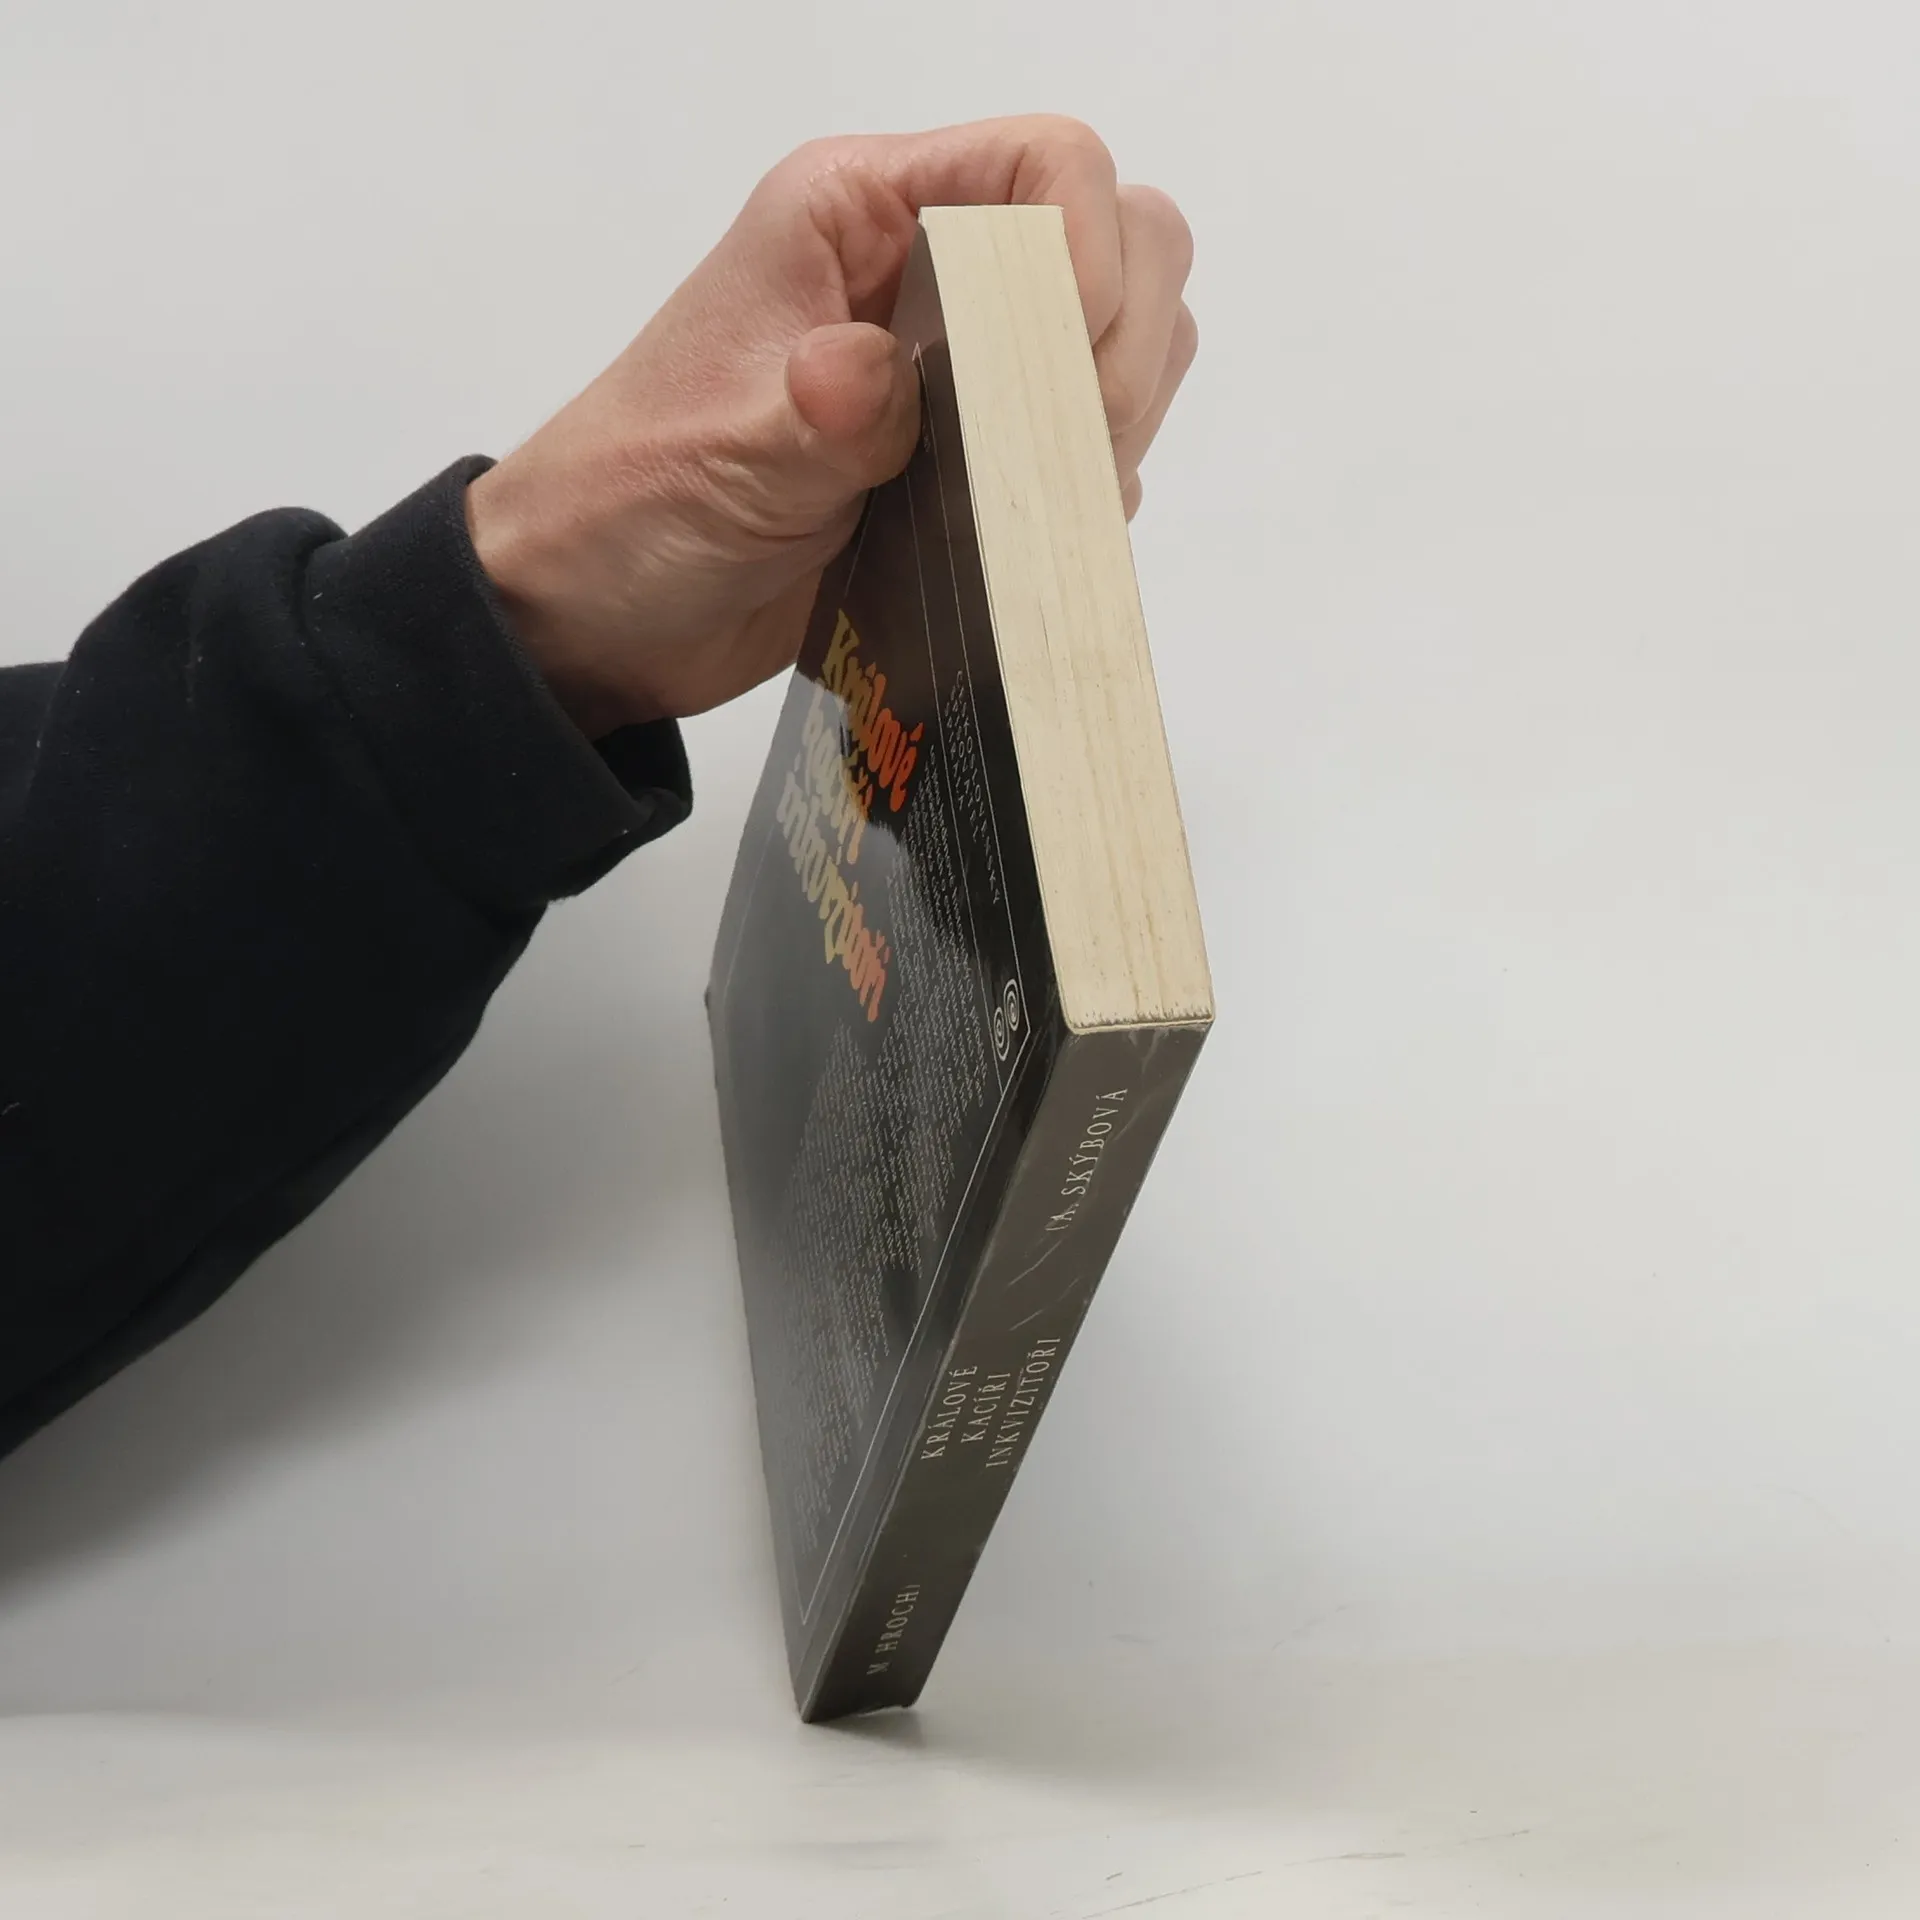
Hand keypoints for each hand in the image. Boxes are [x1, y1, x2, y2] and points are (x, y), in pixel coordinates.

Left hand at [466, 115, 1198, 736]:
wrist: (600, 614)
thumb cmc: (631, 503)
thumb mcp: (722, 455)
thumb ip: (820, 415)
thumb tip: (882, 377)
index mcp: (861, 216)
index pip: (1046, 166)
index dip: (1085, 249)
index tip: (1067, 361)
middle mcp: (930, 272)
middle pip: (1122, 242)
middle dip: (1121, 346)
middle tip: (1066, 449)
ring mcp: (963, 369)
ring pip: (1127, 344)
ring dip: (1116, 422)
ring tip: (1043, 499)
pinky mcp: (977, 462)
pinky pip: (1092, 449)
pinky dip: (1092, 490)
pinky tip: (1029, 538)